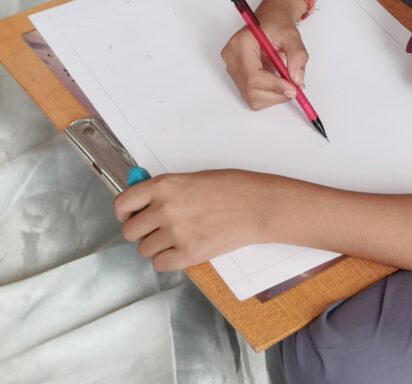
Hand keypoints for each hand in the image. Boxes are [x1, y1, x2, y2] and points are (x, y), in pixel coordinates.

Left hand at [114, 169, 283, 270]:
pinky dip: (167, 259)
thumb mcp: (193, 179)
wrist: (256, 206)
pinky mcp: (187, 255)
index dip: (123, 213)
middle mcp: (164, 209)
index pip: (123, 204)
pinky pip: (160, 264)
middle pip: (130, 232)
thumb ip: (166, 191)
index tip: (129, 215)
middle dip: (140, 232)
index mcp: (164, 186)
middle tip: (155, 228)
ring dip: (156, 246)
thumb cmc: (231, 188)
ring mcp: (175, 233)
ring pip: (144, 250)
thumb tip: (143, 202)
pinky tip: (181, 248)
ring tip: (176, 237)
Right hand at [220, 0, 308, 110]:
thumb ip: (297, 56)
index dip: (274, 86)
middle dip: (276, 94)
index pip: (253, 76)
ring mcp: (233, 67)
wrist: (272, 17)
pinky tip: (278, 80)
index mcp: (241, 44)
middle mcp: (232, 57)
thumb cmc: (278, 23)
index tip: (293, 89)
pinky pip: (253, 94)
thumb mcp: (292, 35)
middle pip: (251, 90)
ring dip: (273, 95)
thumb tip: (297, 80)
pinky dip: (269, 93)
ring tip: (287, 80)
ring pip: (252, 96)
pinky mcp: (238, 75)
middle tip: (295, 88)